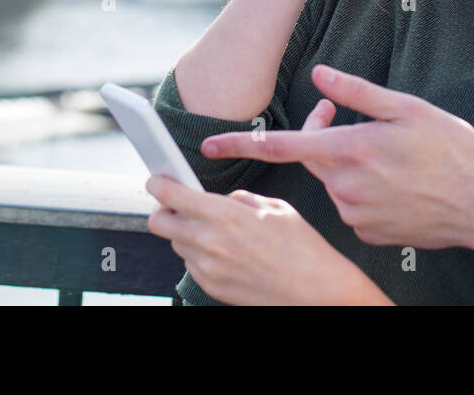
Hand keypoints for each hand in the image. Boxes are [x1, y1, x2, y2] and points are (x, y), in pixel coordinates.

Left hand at [146, 172, 389, 304]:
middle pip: (159, 223)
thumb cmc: (303, 250)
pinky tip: (225, 253)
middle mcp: (209, 242)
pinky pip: (192, 265)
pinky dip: (200, 255)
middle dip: (163, 210)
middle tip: (178, 205)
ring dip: (186, 234)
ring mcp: (208, 269)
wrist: (316, 293)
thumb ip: (243, 199)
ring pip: (176, 244)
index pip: (171, 195)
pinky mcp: (211, 287)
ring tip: (214, 231)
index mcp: (224, 215)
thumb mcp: (276, 208)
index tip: (157, 180)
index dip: (158, 184)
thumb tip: (227, 200)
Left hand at [199, 64, 473, 256]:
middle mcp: (345, 186)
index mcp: (350, 150)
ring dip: (349, 166)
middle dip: (324, 138)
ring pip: (334, 181)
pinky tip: (397, 185)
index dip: (241, 144)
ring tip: (394, 161)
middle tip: (350, 122)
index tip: (207, 147)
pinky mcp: (368, 233)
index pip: (282, 145)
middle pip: (314, 156)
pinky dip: (364, 190)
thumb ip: (357, 93)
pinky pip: (352, 204)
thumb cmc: (451, 151)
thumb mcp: (407, 109)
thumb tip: (320, 76)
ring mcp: (355, 214)